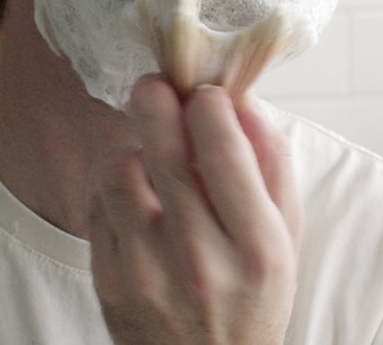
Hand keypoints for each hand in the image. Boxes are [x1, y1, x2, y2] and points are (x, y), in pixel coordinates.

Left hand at [88, 78, 302, 343]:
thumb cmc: (251, 296)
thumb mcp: (284, 235)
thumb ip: (271, 163)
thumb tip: (241, 99)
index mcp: (257, 247)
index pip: (224, 152)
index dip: (208, 104)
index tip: (205, 92)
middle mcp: (201, 261)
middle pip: (163, 151)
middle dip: (155, 100)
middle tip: (155, 86)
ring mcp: (147, 274)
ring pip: (120, 169)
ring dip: (134, 150)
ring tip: (151, 162)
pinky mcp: (108, 283)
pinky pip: (98, 204)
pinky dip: (115, 189)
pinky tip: (136, 203)